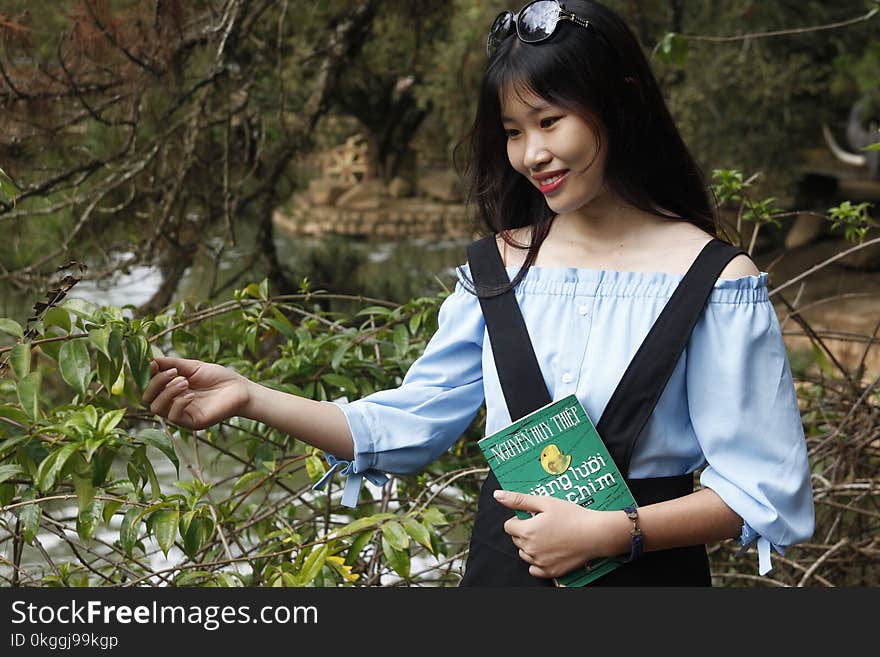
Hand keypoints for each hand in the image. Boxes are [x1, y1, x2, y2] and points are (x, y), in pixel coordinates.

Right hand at [141, 356, 251, 429]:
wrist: (240, 389)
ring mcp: (182, 414)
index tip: (154, 364)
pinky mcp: (192, 423)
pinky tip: (190, 394)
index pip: (149, 387)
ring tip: (184, 381)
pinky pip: (174, 417)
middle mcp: (173, 403)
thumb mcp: (193, 367)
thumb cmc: (219, 377)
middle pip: (148, 399)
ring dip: (167, 393)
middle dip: (156, 384)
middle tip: (173, 372)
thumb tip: (150, 360)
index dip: (148, 376)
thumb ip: (172, 364)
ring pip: (157, 408)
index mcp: (172, 390)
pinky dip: (179, 403)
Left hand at [493, 489, 621, 578]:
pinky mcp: (550, 572)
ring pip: (525, 553)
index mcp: (526, 531)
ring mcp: (540, 563)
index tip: (534, 516)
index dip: (520, 519)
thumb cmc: (572, 516)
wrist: (596, 534)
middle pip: (516, 539)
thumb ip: (519, 500)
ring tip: (549, 536)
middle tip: (544, 524)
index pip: (508, 526)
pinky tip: (550, 551)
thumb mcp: (545, 502)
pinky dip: (538, 561)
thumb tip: (498, 495)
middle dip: (525, 531)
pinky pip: (534, 569)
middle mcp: (530, 549)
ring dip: (531, 545)